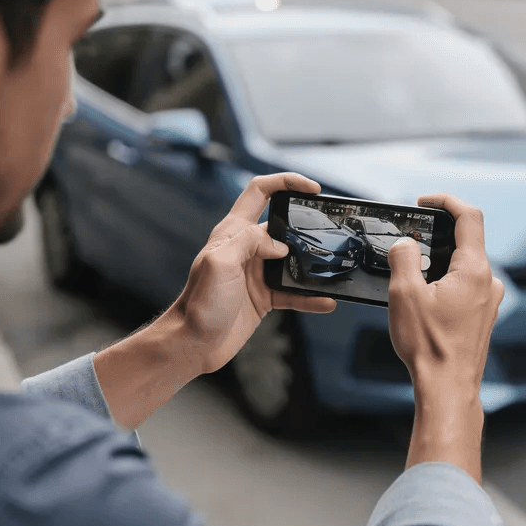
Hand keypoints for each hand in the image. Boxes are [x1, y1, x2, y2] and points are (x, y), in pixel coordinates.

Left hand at [171, 173, 335, 374]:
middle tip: (329, 229)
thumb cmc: (198, 304)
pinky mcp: (265, 297)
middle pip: (283, 225)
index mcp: (233, 232)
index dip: (285, 182)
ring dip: (313, 264)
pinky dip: (311, 297)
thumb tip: (280, 246)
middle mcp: (247, 249)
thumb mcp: (220, 263)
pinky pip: (294, 293)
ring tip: (332, 268)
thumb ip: (249, 242)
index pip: (260, 192)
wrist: (193, 344)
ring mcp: (258, 273)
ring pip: (294, 260)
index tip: (312, 188)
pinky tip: (326, 301)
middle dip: (307, 224)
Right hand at [386, 195, 503, 482]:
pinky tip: (425, 300)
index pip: (469, 217)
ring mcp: (489, 300)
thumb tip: (405, 245)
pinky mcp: (484, 316)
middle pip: (466, 241)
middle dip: (436, 236)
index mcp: (474, 270)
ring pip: (464, 266)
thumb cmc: (429, 347)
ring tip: (412, 278)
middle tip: (409, 243)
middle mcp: (488, 282)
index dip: (447, 201)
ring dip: (439, 262)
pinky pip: (466, 286)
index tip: (425, 201)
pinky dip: (445, 282)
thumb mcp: (404, 295)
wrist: (448, 389)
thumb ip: (403, 259)